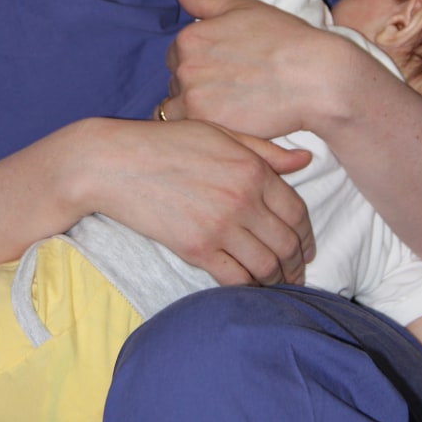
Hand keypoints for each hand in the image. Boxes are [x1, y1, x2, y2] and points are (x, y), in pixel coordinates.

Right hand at [93, 117, 314, 286]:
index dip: (307, 235)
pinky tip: (250, 289)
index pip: (297, 211)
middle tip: (298, 275)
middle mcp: (243, 199)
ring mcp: (220, 226)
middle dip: (297, 265)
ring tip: (278, 286)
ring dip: (278, 281)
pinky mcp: (197, 249)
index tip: (306, 249)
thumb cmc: (166, 143)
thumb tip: (306, 160)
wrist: (115, 163)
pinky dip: (249, 288)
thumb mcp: (219, 132)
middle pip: (286, 243)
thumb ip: (264, 150)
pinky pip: (236, 278)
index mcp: (252, 169)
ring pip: (266, 266)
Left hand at [165, 0, 335, 135]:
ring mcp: (192, 95)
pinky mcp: (205, 122)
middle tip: (230, 87)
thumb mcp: (245, 8)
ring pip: (177, 105)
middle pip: (177, 79)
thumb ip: (205, 2)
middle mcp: (185, 64)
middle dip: (196, 83)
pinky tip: (227, 120)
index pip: (177, 53)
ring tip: (229, 105)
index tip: (223, 68)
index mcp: (190, 36)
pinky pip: (187, 127)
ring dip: (195, 107)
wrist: (315, 77)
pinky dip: (202, 125)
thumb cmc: (285, 39)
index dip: (199, 61)